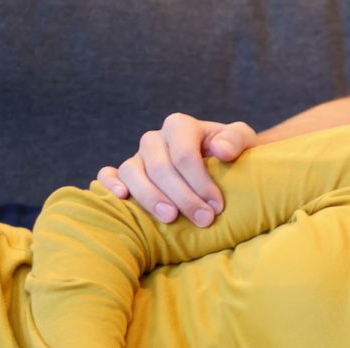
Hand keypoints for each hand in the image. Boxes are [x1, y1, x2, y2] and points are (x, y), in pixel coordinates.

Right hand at [97, 113, 256, 226]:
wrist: (218, 161)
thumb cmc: (229, 153)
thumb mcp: (241, 140)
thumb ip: (235, 139)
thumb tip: (221, 151)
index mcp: (180, 126)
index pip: (184, 154)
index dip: (200, 181)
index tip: (218, 206)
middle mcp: (155, 139)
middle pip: (160, 167)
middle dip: (183, 196)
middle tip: (203, 220)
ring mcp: (137, 156)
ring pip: (132, 172)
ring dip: (150, 197)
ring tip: (170, 218)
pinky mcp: (125, 173)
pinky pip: (108, 174)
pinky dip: (110, 183)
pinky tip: (123, 197)